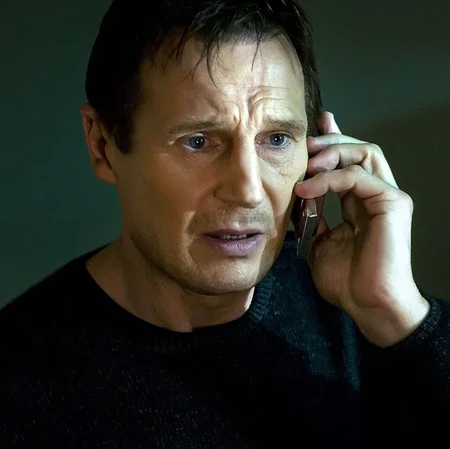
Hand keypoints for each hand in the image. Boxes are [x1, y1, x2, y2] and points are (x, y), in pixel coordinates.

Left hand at [294, 112, 429, 346]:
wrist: (367, 303)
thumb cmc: (346, 279)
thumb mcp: (318, 242)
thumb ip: (312, 218)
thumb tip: (298, 198)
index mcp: (359, 202)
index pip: (348, 162)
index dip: (333, 141)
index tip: (312, 130)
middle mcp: (375, 194)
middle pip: (359, 149)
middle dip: (330, 141)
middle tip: (305, 145)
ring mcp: (387, 196)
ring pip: (364, 153)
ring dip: (332, 152)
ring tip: (306, 163)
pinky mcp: (392, 202)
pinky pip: (359, 176)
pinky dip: (330, 178)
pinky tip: (307, 189)